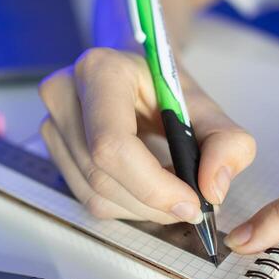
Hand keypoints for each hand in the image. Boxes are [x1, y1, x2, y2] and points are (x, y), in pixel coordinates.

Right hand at [39, 48, 255, 223]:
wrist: (131, 71)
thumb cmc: (163, 84)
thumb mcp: (204, 104)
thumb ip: (226, 142)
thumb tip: (213, 190)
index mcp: (100, 71)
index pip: (113, 144)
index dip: (152, 185)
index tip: (190, 203)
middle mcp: (64, 94)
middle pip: (102, 175)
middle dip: (152, 202)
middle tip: (189, 204)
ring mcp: (52, 122)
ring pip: (94, 194)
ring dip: (140, 207)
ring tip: (169, 190)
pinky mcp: (53, 147)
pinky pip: (87, 197)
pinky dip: (124, 204)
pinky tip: (145, 186)